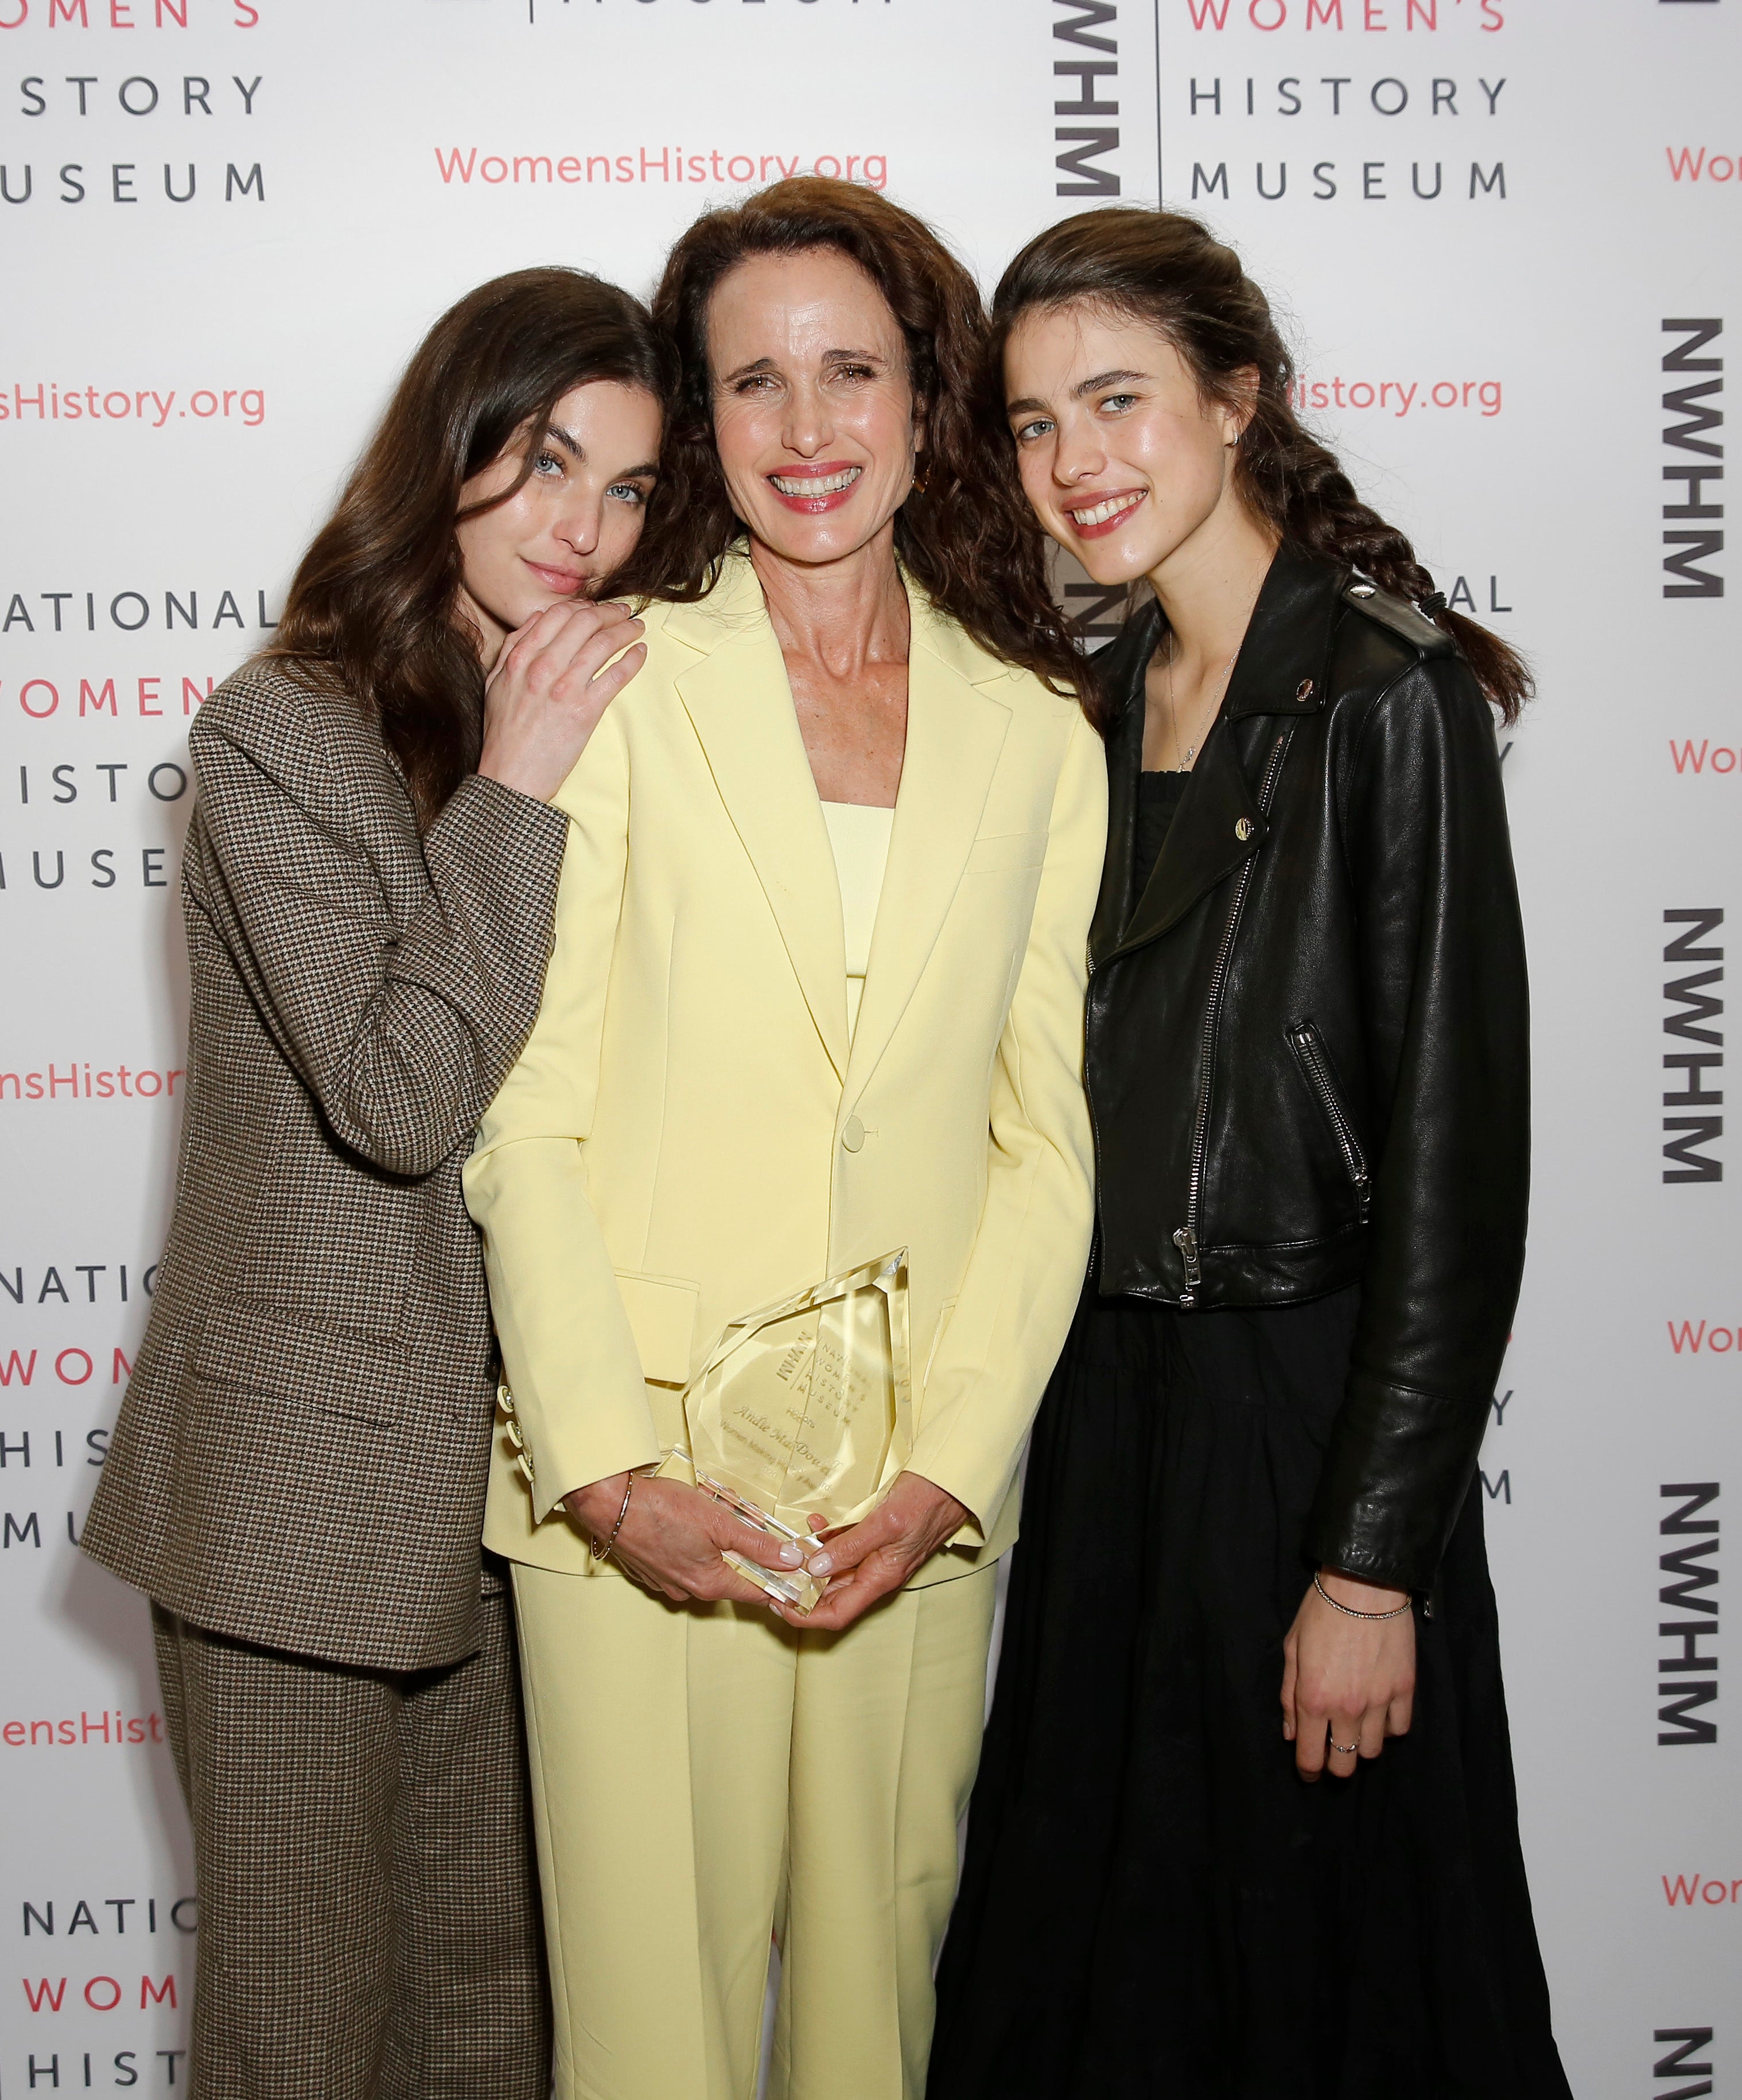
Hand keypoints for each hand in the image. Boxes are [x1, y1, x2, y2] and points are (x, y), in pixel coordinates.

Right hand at [477, 598, 645, 803]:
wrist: (510, 776)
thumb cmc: (502, 734)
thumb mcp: (495, 683)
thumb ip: (513, 648)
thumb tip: (537, 619)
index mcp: (520, 658)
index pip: (556, 614)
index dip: (581, 606)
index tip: (594, 609)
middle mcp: (542, 667)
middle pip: (584, 621)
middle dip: (609, 612)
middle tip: (623, 612)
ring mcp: (565, 688)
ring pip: (603, 643)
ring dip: (626, 630)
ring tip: (637, 628)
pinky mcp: (585, 710)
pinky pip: (616, 675)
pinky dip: (632, 659)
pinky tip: (640, 653)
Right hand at [564, 1471, 799, 1608]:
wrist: (610, 1504)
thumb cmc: (661, 1509)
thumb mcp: (719, 1520)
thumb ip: (757, 1543)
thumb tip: (790, 1560)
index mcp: (711, 1583)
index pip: (759, 1592)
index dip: (781, 1581)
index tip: (797, 1570)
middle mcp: (690, 1590)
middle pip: (734, 1575)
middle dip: (745, 1549)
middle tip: (744, 1517)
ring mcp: (668, 1583)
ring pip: (709, 1566)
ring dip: (717, 1543)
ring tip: (710, 1512)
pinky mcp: (652, 1571)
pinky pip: (685, 1561)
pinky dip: (693, 1544)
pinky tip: (687, 1521)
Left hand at [777, 1471, 968, 1633]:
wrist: (952, 1483)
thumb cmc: (926, 1502)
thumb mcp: (884, 1523)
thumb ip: (849, 1545)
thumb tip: (816, 1567)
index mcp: (880, 1578)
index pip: (836, 1614)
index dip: (805, 1615)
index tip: (778, 1604)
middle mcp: (876, 1573)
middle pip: (831, 1595)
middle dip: (802, 1586)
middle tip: (774, 1571)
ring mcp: (877, 1557)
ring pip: (835, 1570)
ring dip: (812, 1560)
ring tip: (792, 1544)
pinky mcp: (876, 1540)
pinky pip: (846, 1549)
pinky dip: (828, 1540)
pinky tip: (817, 1525)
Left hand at [1281, 1568, 1415, 1781]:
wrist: (1365, 1585)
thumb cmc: (1322, 1612)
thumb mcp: (1292, 1649)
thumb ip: (1289, 1696)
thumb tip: (1291, 1733)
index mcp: (1314, 1699)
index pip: (1311, 1758)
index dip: (1308, 1771)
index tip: (1308, 1771)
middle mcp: (1348, 1708)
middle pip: (1345, 1763)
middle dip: (1335, 1763)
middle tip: (1331, 1750)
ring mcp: (1379, 1701)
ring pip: (1373, 1751)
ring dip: (1362, 1744)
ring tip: (1355, 1726)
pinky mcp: (1405, 1690)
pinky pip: (1399, 1729)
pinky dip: (1388, 1727)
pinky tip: (1379, 1712)